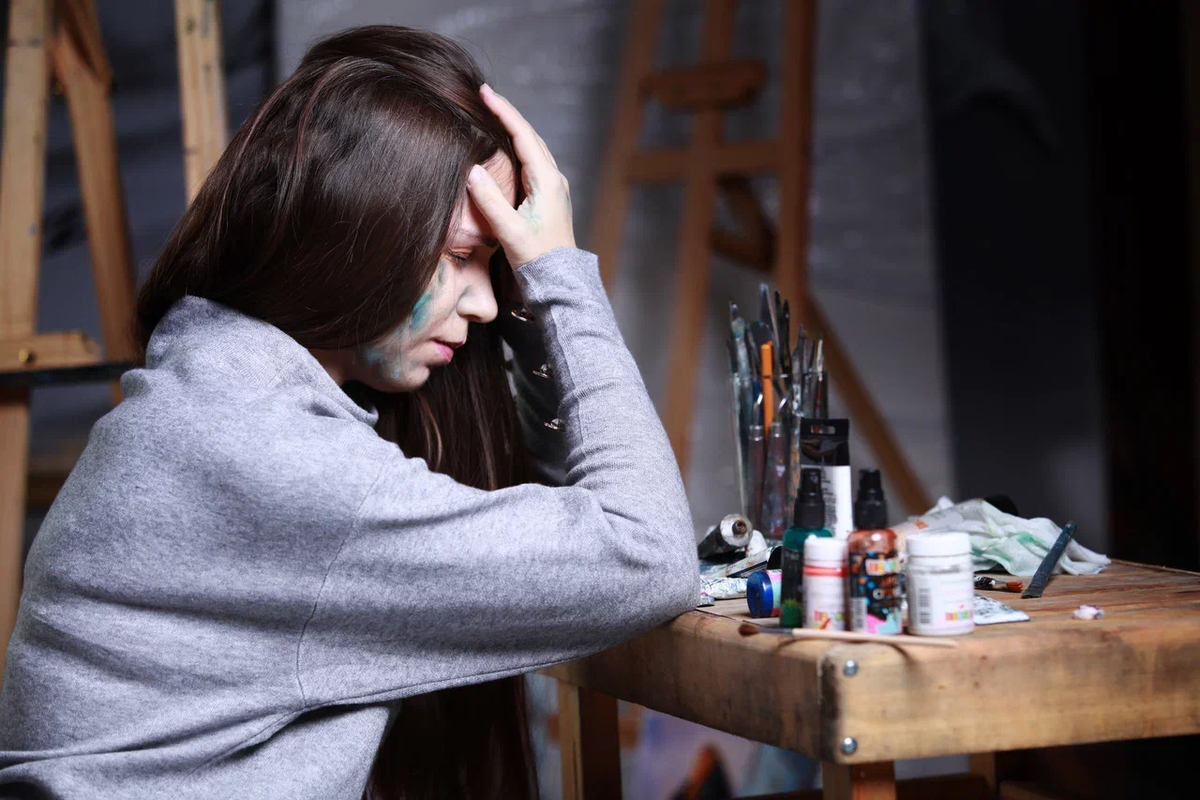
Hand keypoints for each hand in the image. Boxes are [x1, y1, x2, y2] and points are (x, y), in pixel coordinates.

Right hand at [467, 84, 575, 267]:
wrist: (558, 278)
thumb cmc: (536, 257)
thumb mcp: (509, 231)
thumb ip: (490, 201)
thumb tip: (472, 170)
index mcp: (546, 180)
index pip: (523, 135)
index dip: (503, 112)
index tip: (485, 92)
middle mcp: (553, 178)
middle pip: (529, 135)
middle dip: (507, 114)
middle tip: (484, 96)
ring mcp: (553, 185)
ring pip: (532, 147)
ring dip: (513, 128)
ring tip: (492, 113)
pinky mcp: (548, 194)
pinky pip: (532, 160)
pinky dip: (518, 146)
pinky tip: (505, 146)